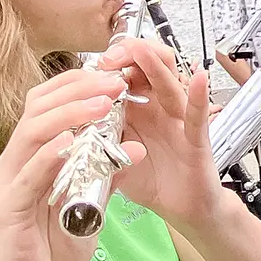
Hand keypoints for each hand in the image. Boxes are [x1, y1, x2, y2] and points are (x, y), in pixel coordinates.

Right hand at [0, 67, 130, 260]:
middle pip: (39, 108)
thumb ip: (104, 179)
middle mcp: (14, 162)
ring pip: (33, 132)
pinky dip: (50, 154)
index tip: (115, 77)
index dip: (79, 86)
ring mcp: (7, 182)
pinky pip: (28, 173)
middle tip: (115, 81)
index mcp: (31, 157)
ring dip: (70, 113)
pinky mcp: (7, 207)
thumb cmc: (49, 252)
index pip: (48, 106)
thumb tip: (136, 150)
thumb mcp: (88, 208)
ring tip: (103, 102)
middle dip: (78, 89)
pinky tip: (72, 141)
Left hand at [108, 38, 226, 229]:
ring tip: (142, 52)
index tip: (92, 64)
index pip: (127, 71)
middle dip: (130, 55)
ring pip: (171, 83)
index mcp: (138, 108)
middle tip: (109, 59)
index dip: (111, 62)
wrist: (181, 209)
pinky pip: (198, 115)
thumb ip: (94, 138)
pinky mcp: (197, 139)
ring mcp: (180, 120)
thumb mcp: (113, 155)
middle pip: (150, 66)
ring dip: (156, 65)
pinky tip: (197, 78)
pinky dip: (198, 95)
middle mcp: (160, 108)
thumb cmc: (151, 179)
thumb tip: (62, 127)